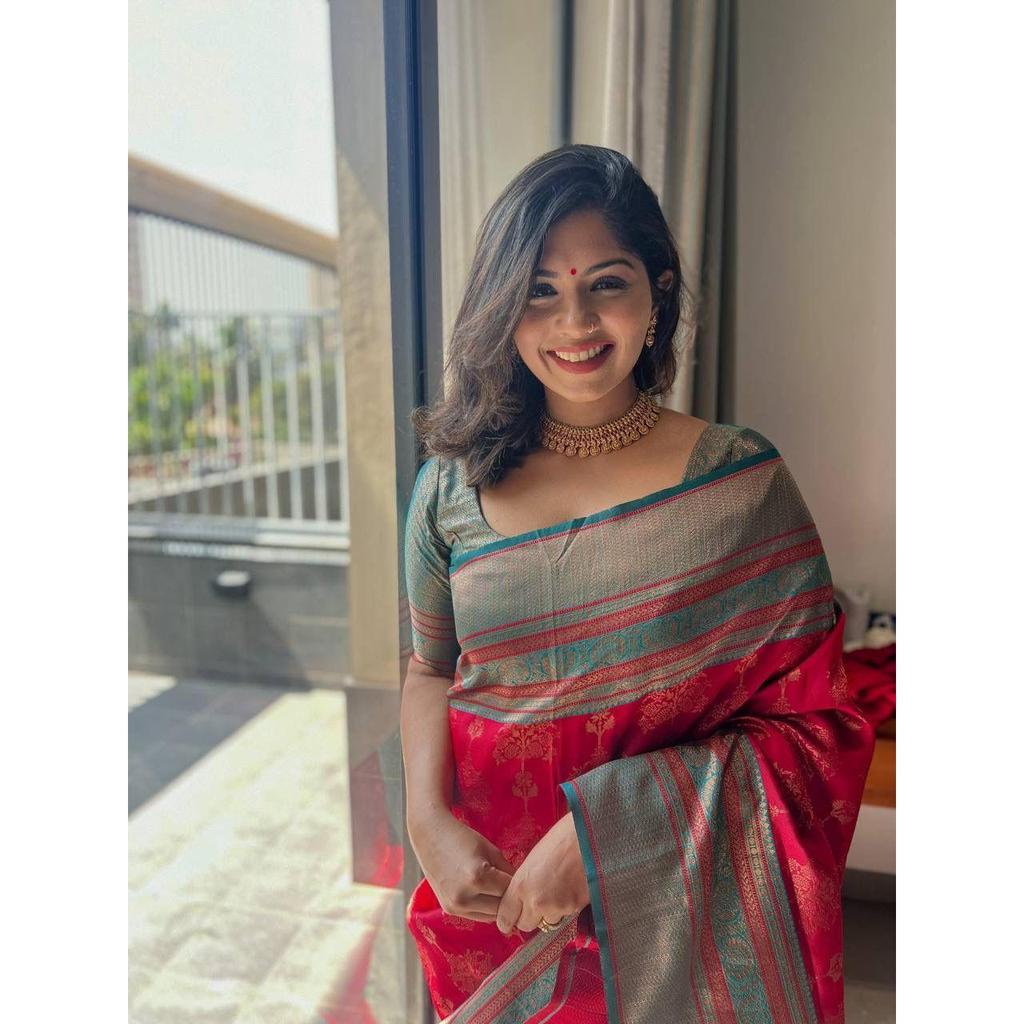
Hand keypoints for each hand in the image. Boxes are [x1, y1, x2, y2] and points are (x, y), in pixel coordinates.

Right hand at [408, 809, 514, 922]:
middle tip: (512, 887)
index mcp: (478, 877)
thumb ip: (507, 871)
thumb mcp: (490, 850)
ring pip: (490, 917)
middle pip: (501, 908)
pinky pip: (476, 916)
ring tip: (499, 890)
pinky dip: (484, 908)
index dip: (518, 886)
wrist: (430, 836)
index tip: (523, 881)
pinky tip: (486, 893)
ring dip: (497, 906)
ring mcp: (455, 906)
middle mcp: (465, 896)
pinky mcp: (449, 909)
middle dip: (509, 898)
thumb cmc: (462, 838)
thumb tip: (523, 889)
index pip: (509, 892)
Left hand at [496, 812, 589, 935]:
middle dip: (530, 916)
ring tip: (560, 890)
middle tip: (539, 901)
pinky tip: (572, 889)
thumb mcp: (533, 859)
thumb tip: (521, 900)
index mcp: (521, 885)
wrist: (589, 837)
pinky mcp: (576, 909)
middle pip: (526, 925)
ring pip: (548, 922)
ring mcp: (557, 908)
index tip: (513, 914)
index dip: (509, 917)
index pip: (505, 918)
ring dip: (551, 912)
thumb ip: (524, 884)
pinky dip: (567, 908)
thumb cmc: (561, 839)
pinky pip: (565, 916)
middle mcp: (536, 901)